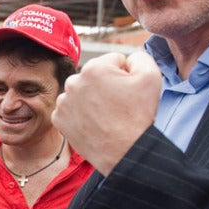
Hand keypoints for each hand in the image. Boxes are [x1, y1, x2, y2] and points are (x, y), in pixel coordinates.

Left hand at [52, 51, 161, 175]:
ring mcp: (63, 101)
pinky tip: (93, 122)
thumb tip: (127, 59)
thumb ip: (139, 56)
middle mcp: (73, 81)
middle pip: (95, 76)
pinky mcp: (58, 118)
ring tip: (106, 115)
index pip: (113, 61)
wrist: (125, 151)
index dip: (125, 75)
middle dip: (106, 85)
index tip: (128, 92)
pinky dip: (81, 113)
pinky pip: (72, 108)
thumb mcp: (150, 76)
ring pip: (82, 91)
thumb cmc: (139, 115)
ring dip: (92, 98)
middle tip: (118, 105)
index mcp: (95, 67)